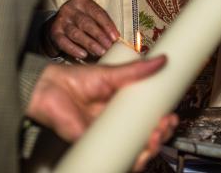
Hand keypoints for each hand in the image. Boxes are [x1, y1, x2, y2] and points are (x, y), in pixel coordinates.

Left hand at [27, 57, 177, 170]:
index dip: (163, 122)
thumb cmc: (75, 80)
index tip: (171, 116)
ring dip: (150, 149)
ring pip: (133, 152)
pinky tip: (139, 154)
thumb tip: (160, 60)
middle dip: (161, 136)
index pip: (148, 120)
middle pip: (145, 139)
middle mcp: (116, 124)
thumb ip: (136, 70)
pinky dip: (130, 162)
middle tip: (165, 126)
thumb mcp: (111, 74)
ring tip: (155, 137)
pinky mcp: (93, 145)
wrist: (49, 88)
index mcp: (122, 108)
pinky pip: (113, 160)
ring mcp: (105, 136)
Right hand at [45, 0, 119, 58]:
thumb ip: (103, 24)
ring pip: (76, 33)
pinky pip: (64, 42)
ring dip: (89, 44)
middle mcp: (69, 8)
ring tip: (100, 52)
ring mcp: (60, 20)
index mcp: (81, 0)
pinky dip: (74, 49)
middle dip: (99, 36)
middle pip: (86, 23)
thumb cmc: (81, 19)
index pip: (97, 12)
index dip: (108, 26)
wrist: (59, 24)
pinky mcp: (54, 32)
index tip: (115, 37)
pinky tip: (83, 55)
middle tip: (108, 47)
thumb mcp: (92, 16)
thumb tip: (115, 38)